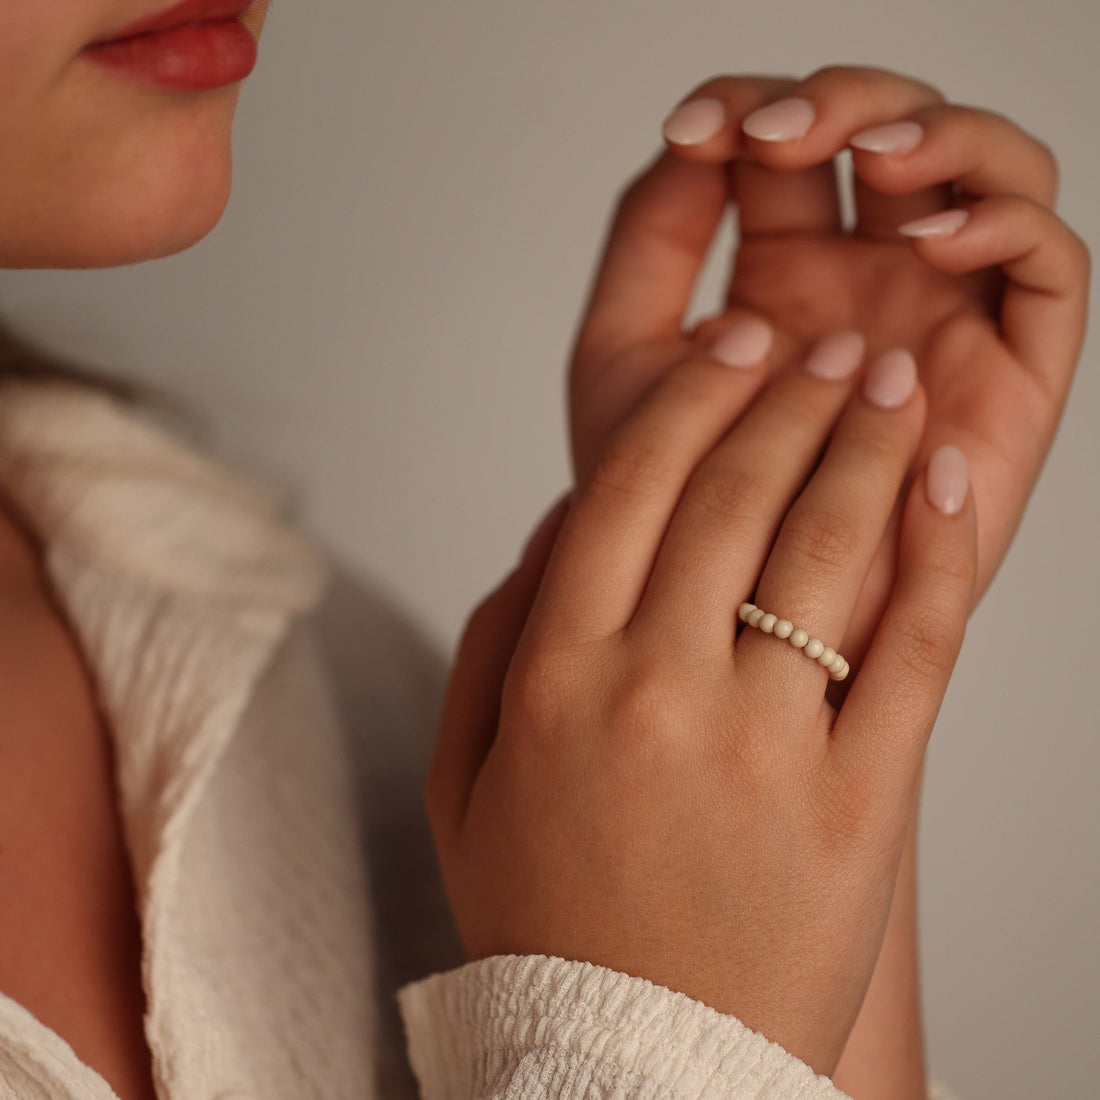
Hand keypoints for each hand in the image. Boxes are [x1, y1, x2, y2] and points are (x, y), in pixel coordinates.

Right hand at [427, 337, 976, 1075]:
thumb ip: (497, 632)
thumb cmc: (542, 915)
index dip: (691, 396)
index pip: (629, 488)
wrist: (628, 1069)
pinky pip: (910, 649)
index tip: (735, 344)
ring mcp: (763, 746)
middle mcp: (656, 690)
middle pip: (734, 496)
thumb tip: (559, 519)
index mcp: (557, 675)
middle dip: (788, 394)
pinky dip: (934, 553)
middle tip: (824, 344)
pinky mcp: (858, 803)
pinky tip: (941, 482)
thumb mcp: (461, 776)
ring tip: (886, 383)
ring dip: (862, 444)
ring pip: (824, 550)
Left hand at [569, 65, 1087, 669]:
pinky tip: (928, 236)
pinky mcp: (1007, 374)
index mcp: (781, 269)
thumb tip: (692, 136)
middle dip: (841, 105)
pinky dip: (1004, 221)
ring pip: (987, 173)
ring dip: (934, 138)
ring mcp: (941, 318)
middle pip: (894, 132)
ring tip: (867, 163)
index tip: (692, 134)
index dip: (749, 107)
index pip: (792, 141)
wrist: (722, 624)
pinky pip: (1047, 267)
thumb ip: (648, 246)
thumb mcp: (624, 359)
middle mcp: (869, 282)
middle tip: (775, 137)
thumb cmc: (664, 503)